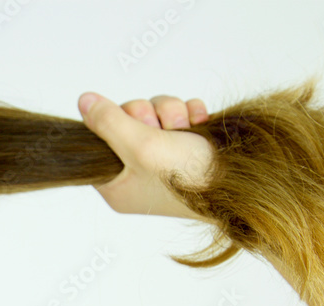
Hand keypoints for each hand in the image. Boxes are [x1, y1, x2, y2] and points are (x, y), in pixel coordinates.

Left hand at [77, 92, 214, 219]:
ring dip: (171, 113)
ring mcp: (162, 162)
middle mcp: (136, 175)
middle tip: (161, 130)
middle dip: (147, 116)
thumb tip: (83, 101)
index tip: (130, 125)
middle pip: (125, 122)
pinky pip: (178, 117)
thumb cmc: (187, 177)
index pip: (97, 143)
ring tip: (185, 129)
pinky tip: (199, 123)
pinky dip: (189, 115)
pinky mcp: (186, 149)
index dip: (112, 124)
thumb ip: (108, 122)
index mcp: (117, 186)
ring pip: (153, 115)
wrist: (240, 184)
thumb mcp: (139, 146)